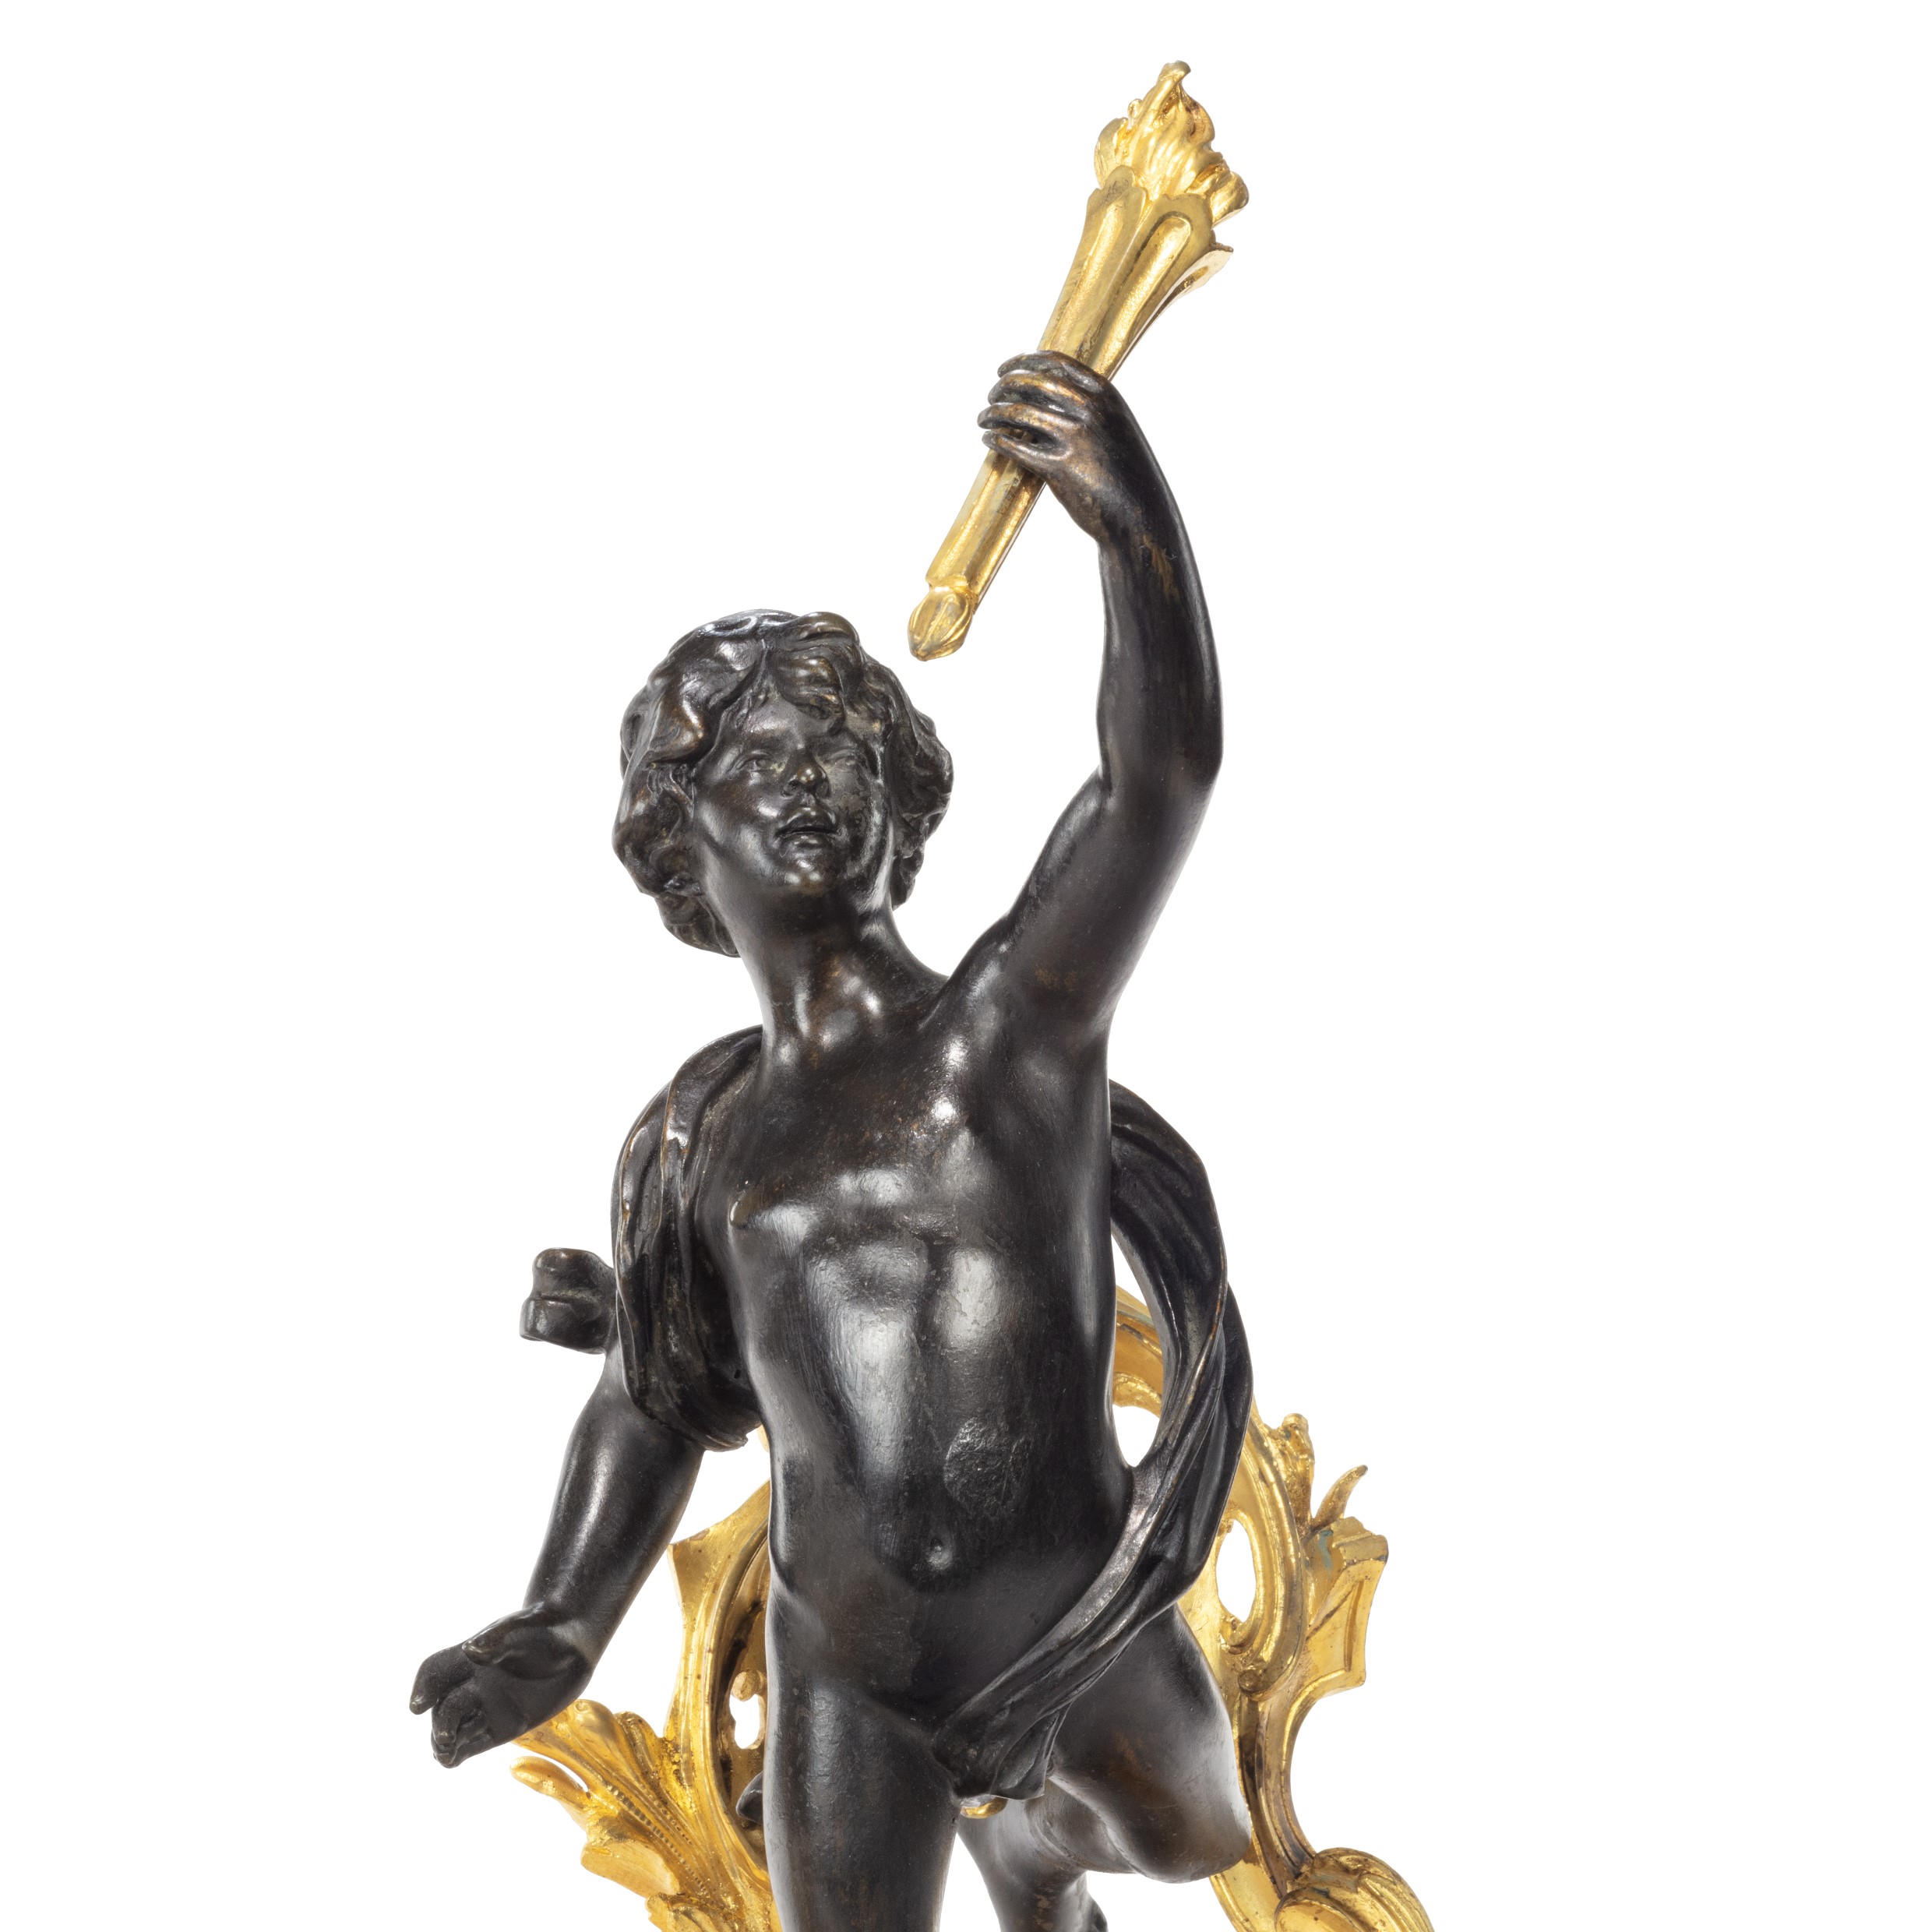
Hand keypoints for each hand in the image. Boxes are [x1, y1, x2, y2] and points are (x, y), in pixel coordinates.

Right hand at [409, 1608, 592, 1766]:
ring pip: (454, 1729)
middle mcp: (473, 1684)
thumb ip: (498, 1640)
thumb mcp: (523, 1629)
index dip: (424, 1686)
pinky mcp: (505, 1726)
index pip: (436, 1670)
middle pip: (445, 1707)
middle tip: (445, 1738)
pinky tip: (453, 1761)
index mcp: (471, 1658)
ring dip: (444, 1743)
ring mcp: (488, 1706)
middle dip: (441, 1723)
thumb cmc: (546, 1628)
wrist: (574, 1643)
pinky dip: (461, 1752)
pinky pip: (474, 1743)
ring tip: (445, 1755)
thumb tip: (472, 1650)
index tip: (418, 1706)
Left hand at [978, 353, 1169, 544]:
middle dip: (1004, 386)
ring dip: (993, 413)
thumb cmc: (1126, 475)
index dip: (1023, 362)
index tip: (1004, 369)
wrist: (1140, 515)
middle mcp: (1089, 410)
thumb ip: (1089, 409)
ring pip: (1019, 413)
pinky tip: (989, 440)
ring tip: (983, 418)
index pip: (1055, 363)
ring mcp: (1074, 438)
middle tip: (991, 395)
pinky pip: (1016, 447)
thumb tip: (1045, 397)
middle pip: (1032, 384)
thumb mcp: (1117, 428)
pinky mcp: (1059, 468)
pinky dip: (996, 440)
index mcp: (1104, 395)